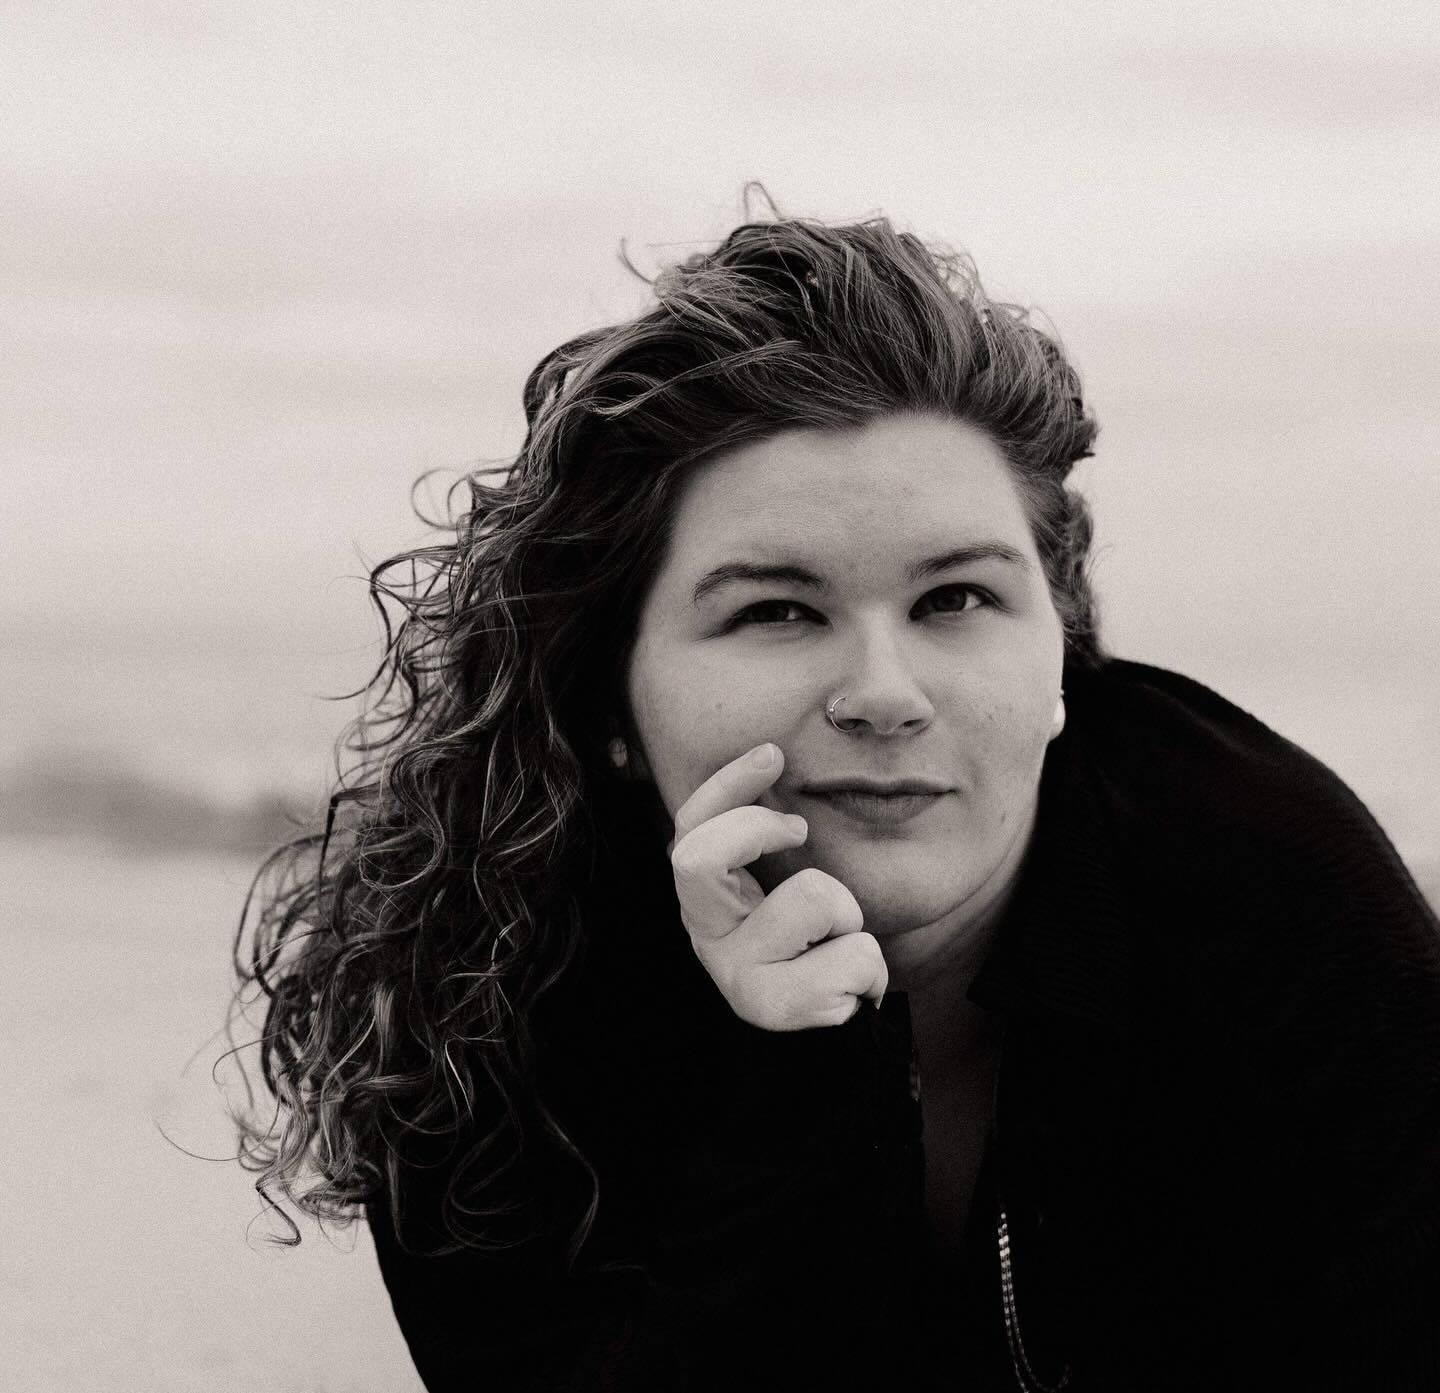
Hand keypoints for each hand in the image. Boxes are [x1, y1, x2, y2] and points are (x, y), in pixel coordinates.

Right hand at [668, 743, 887, 1030]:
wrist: (823, 1048)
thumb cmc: (810, 953)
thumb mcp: (780, 891)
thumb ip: (763, 838)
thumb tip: (774, 756)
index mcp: (705, 899)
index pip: (690, 828)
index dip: (726, 784)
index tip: (774, 754)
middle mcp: (705, 934)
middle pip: (698, 856)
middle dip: (759, 829)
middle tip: (800, 832)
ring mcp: (734, 971)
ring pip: (814, 897)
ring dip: (849, 914)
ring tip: (838, 944)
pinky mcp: (774, 1005)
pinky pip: (853, 955)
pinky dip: (868, 966)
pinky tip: (850, 989)